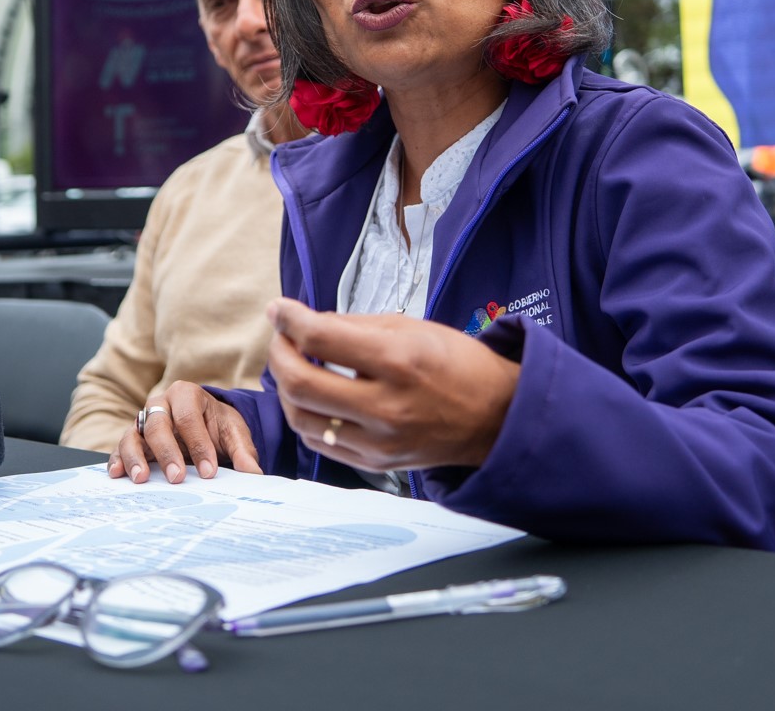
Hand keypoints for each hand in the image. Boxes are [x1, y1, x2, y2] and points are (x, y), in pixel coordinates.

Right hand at [108, 381, 263, 483]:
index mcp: (186, 394)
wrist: (205, 426)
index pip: (189, 418)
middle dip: (168, 452)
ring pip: (133, 435)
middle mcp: (160, 404)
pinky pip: (119, 448)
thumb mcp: (234, 433)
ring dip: (136, 457)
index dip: (199, 445)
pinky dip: (118, 461)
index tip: (210, 472)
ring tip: (142, 479)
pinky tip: (118, 475)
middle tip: (177, 477)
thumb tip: (254, 473)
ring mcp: (142, 421)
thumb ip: (243, 451)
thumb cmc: (217, 426)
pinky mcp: (133, 439)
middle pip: (158, 425)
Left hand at [266, 297, 520, 473]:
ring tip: (295, 367)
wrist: (496, 417)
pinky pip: (319, 442)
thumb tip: (304, 324)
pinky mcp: (375, 464)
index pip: (321, 338)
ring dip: (287, 389)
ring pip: (300, 418)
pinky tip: (314, 398)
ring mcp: (379, 442)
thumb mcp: (412, 328)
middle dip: (278, 355)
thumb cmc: (457, 364)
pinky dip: (306, 416)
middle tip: (282, 339)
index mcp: (398, 362)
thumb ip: (354, 326)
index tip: (278, 310)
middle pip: (298, 384)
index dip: (289, 319)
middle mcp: (385, 407)